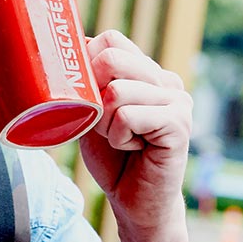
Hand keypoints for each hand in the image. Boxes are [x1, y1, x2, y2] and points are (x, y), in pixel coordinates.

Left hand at [78, 30, 193, 228]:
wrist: (133, 201)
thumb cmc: (111, 157)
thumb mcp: (91, 112)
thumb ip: (86, 82)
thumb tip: (62, 47)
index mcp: (146, 72)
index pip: (110, 40)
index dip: (86, 64)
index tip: (87, 96)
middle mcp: (166, 80)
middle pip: (110, 58)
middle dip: (92, 94)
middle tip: (102, 123)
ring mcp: (177, 100)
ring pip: (115, 91)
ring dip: (103, 123)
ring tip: (119, 139)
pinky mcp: (180, 124)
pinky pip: (127, 117)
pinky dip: (117, 136)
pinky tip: (132, 147)